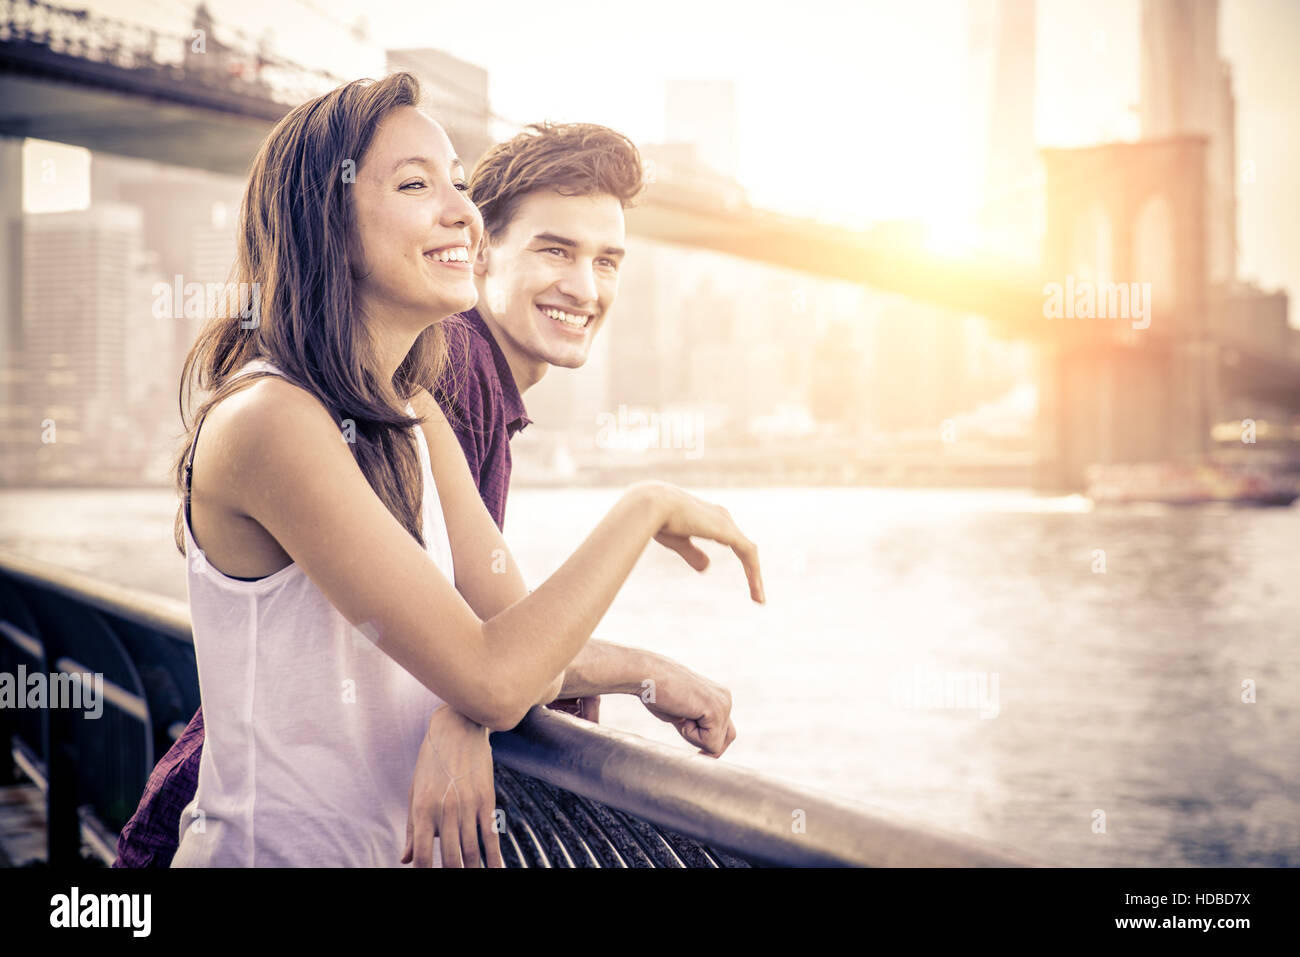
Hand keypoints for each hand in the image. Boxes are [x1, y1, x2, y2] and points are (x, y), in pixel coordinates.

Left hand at [401, 703, 503, 866]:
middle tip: (455, 879)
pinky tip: (495, 869)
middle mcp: (445, 809)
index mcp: (422, 808)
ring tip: (473, 876)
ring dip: (473, 870)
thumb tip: (406, 859)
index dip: (426, 872)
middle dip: (453, 874)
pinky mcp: (486, 799)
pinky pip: (491, 835)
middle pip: (451, 858)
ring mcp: (468, 805)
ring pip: (472, 851)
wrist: (457, 728)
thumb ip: (412, 828)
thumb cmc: (431, 761)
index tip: (429, 878)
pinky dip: (494, 858)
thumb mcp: (415, 791)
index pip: (424, 855)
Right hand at [631, 481, 764, 604]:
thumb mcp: (678, 542)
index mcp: (710, 517)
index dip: (741, 559)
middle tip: (757, 595)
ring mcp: (726, 524)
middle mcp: (722, 518)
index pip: (733, 540)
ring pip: (749, 553)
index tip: (744, 578)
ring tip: (759, 600)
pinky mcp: (727, 532)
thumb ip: (692, 554)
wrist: (652, 505)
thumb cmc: (659, 520)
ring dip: (755, 577)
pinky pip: (748, 554)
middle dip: (752, 570)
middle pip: (744, 547)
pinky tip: (755, 591)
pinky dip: (754, 573)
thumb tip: (708, 568)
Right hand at [639, 657, 735, 757]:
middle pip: (727, 738)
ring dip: (697, 740)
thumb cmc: (655, 692)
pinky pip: (709, 743)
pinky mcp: (716, 710)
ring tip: (681, 716)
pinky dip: (691, 736)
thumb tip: (704, 748)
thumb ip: (694, 724)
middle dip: (705, 743)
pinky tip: (682, 713)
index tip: (685, 728)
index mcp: (718, 696)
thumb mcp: (680, 712)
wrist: (646, 674)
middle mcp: (725, 699)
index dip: (705, 739)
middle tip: (683, 726)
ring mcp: (723, 704)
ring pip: (717, 744)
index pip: (724, 730)